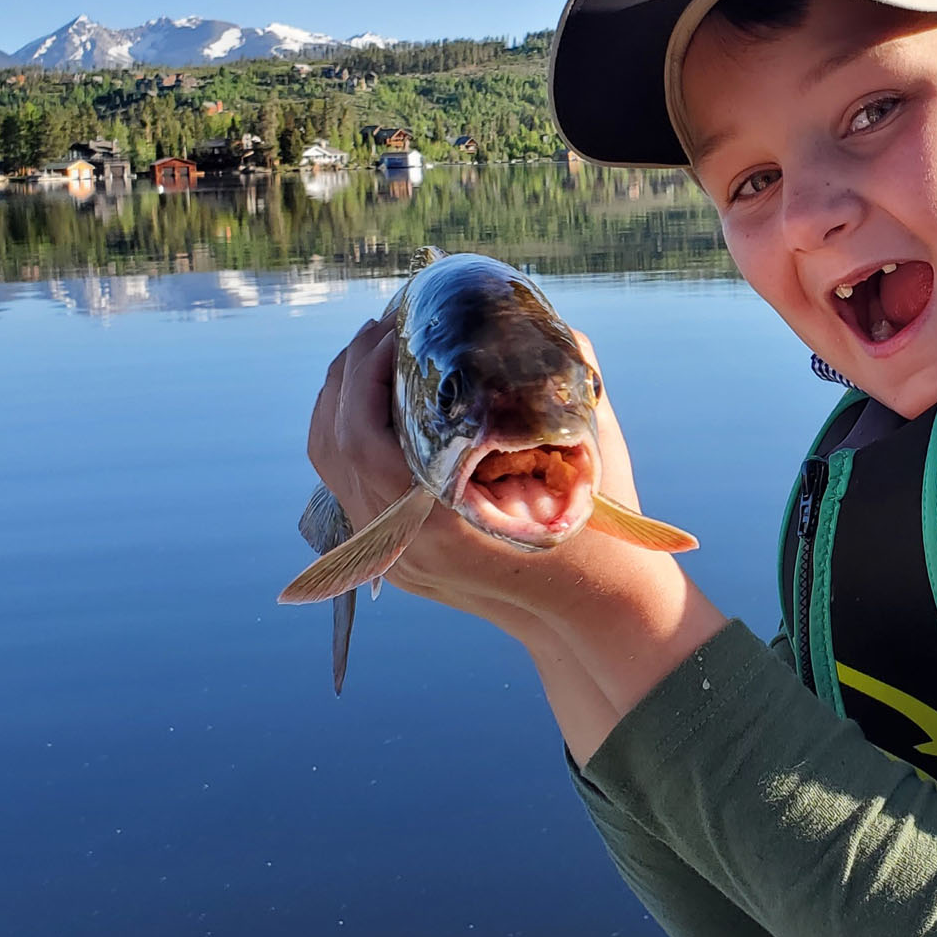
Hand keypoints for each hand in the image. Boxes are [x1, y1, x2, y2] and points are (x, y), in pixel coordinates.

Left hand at [305, 313, 724, 757]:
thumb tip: (549, 324)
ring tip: (374, 356)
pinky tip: (379, 405)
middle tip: (382, 328)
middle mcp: (401, 546)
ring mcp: (393, 558)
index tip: (392, 326)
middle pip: (333, 446)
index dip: (363, 372)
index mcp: (437, 526)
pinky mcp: (395, 558)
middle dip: (348, 375)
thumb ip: (569, 386)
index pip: (361, 439)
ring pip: (332, 467)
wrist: (593, 612)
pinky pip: (348, 486)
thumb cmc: (604, 537)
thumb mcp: (594, 457)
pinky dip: (351, 436)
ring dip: (342, 402)